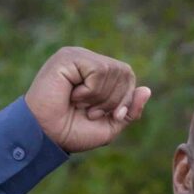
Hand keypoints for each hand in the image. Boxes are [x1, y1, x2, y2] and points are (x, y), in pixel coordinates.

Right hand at [25, 46, 151, 153]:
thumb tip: (147, 90)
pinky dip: (89, 91)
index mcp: (97, 73)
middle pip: (125, 72)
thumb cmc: (71, 131)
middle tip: (90, 112)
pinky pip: (98, 71)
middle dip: (113, 100)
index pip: (128, 76)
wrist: (46, 136)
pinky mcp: (68, 57)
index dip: (126, 99)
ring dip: (99, 97)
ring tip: (79, 104)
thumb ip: (129, 111)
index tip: (111, 116)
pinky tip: (72, 95)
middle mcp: (88, 61)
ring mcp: (77, 56)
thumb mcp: (109, 126)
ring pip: (112, 71)